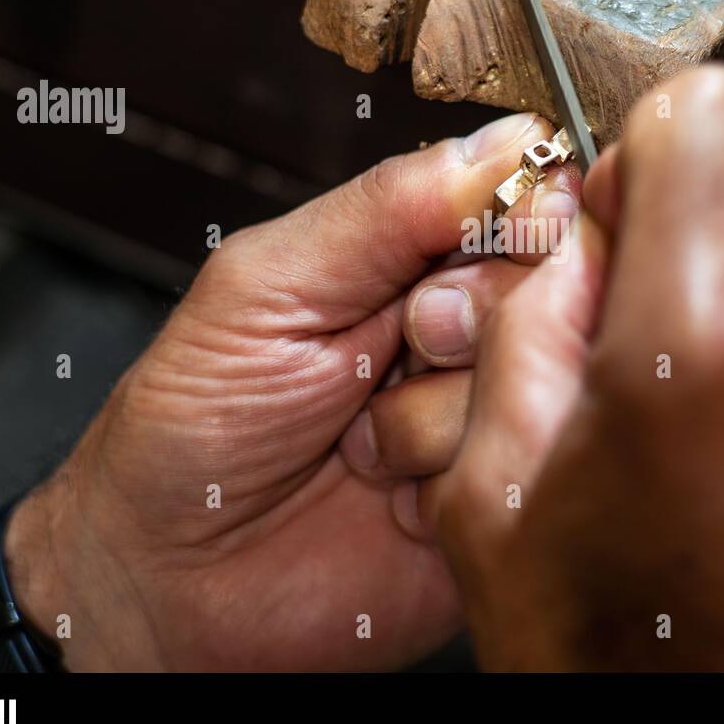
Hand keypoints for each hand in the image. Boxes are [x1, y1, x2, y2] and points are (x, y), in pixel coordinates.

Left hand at [4, 111, 578, 670]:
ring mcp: (485, 421)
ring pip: (540, 387)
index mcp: (417, 259)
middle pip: (558, 291)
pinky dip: (448, 492)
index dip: (526, 222)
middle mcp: (469, 334)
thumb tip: (505, 140)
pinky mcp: (495, 503)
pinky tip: (391, 504)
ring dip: (434, 424)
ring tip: (361, 447)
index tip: (475, 254)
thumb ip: (384, 211)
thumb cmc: (193, 424)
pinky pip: (524, 476)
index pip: (534, 201)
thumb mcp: (268, 286)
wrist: (166, 582)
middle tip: (392, 354)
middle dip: (463, 326)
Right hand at [422, 64, 723, 669]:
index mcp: (704, 354)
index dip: (660, 153)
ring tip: (705, 475)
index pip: (719, 117)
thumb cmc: (604, 671)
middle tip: (646, 387)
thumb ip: (529, 327)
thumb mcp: (490, 494)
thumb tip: (584, 249)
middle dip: (694, 276)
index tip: (633, 219)